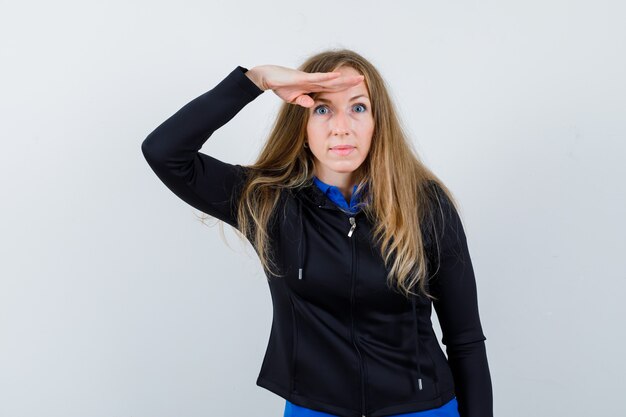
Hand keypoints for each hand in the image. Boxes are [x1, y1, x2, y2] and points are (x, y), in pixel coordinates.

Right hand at [245, 65, 363, 107]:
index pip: (333, 88)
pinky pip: (318, 78)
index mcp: (313, 87)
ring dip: (345, 79)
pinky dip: (328, 78)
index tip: (356, 89)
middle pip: (336, 82)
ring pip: (331, 79)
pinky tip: (338, 77)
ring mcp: (310, 79)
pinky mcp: (303, 78)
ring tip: (358, 78)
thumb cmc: (281, 86)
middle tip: (363, 80)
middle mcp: (315, 81)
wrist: (269, 78)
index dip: (344, 88)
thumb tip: (312, 104)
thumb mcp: (294, 98)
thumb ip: (303, 101)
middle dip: (350, 82)